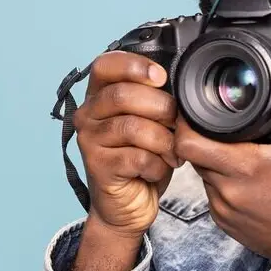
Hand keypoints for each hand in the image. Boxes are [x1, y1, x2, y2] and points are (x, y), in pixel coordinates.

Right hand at [74, 51, 181, 238]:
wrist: (127, 206)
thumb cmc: (141, 159)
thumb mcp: (152, 123)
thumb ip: (156, 101)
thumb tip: (182, 85)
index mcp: (99, 95)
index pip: (106, 65)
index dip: (135, 66)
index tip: (162, 77)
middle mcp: (88, 114)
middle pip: (123, 95)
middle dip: (161, 108)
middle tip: (176, 124)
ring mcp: (89, 141)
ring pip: (132, 128)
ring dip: (163, 141)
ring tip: (172, 153)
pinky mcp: (98, 167)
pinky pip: (137, 158)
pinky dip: (157, 165)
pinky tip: (157, 169)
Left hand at [175, 50, 270, 259]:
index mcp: (242, 166)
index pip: (187, 141)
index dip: (184, 124)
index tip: (193, 112)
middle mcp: (226, 190)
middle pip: (195, 156)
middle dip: (203, 140)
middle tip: (219, 128)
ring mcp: (224, 210)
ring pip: (204, 177)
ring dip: (214, 164)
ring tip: (238, 154)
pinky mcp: (226, 225)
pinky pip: (214, 199)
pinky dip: (224, 187)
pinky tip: (246, 182)